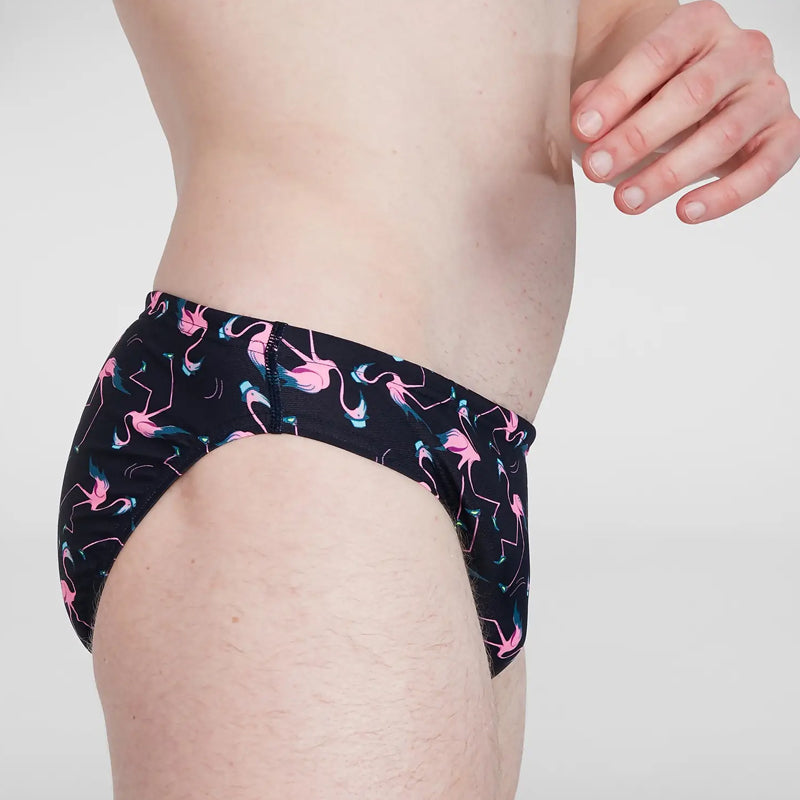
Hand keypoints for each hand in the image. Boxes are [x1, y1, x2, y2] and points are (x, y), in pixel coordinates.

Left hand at [571, 0, 799, 222]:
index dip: (618, 93)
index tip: (582, 129)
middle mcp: (743, 51)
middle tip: (596, 168)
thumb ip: (600, 100)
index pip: (658, 54)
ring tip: (626, 201)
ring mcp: (768, 93)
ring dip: (670, 174)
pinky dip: (725, 195)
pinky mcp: (784, 135)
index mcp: (700, 24)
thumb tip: (585, 125)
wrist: (700, 102)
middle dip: (638, 137)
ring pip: (724, 135)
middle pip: (693, 94)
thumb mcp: (624, 89)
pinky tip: (686, 212)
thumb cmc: (655, 93)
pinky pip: (765, 168)